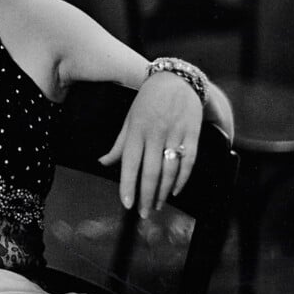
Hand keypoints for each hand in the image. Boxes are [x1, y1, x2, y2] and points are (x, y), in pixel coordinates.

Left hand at [99, 73, 202, 217]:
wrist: (176, 80)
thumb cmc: (147, 102)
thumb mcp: (129, 120)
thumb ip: (119, 144)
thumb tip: (102, 163)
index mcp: (136, 131)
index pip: (129, 164)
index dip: (127, 186)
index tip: (126, 204)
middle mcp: (154, 134)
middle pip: (150, 172)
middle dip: (147, 196)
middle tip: (144, 214)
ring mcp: (174, 134)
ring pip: (169, 170)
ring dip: (164, 192)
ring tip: (158, 206)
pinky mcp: (191, 133)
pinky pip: (188, 161)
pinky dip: (183, 179)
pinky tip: (176, 191)